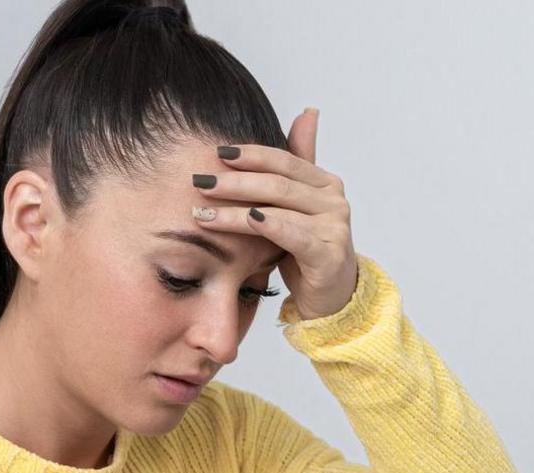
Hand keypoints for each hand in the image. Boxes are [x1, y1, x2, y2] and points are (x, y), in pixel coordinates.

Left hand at [191, 107, 359, 319]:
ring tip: (203, 211)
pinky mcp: (328, 253)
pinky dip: (266, 225)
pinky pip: (292, 233)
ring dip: (236, 207)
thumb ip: (296, 164)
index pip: (283, 160)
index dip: (250, 154)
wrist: (330, 299)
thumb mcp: (296, 208)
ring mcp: (334, 226)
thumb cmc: (307, 252)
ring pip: (278, 206)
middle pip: (277, 181)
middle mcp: (333, 199)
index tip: (215, 152)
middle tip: (200, 181)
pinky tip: (243, 220)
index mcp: (325, 182)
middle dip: (234, 180)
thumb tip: (308, 111)